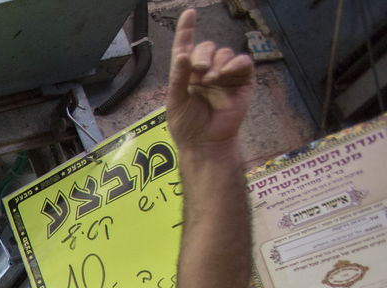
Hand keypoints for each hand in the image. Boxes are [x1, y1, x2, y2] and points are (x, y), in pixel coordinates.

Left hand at [165, 9, 253, 152]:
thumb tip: (183, 54)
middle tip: (199, 72)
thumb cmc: (187, 124)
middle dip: (202, 55)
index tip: (189, 14)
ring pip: (224, 53)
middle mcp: (206, 70)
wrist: (204, 142)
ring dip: (217, 63)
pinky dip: (235, 64)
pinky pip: (242, 62)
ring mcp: (225, 75)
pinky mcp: (242, 81)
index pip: (186, 46)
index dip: (187, 30)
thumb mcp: (175, 100)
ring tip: (210, 81)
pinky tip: (225, 74)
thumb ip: (179, 77)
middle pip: (206, 47)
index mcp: (187, 73)